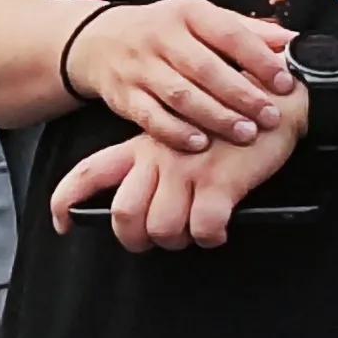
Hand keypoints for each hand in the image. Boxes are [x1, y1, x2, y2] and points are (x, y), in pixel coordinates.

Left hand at [47, 110, 304, 250]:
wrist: (274, 98)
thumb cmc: (229, 121)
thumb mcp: (180, 133)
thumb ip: (157, 162)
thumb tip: (143, 205)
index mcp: (140, 145)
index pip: (88, 172)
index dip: (66, 200)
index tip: (63, 222)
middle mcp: (156, 156)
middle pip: (123, 214)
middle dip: (134, 238)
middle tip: (155, 239)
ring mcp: (187, 168)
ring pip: (161, 227)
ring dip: (178, 239)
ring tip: (194, 230)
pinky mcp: (220, 180)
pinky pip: (203, 228)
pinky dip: (210, 237)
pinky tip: (219, 228)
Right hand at [64, 0, 294, 153]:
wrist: (98, 41)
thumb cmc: (165, 32)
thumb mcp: (201, 19)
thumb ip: (246, 31)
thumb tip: (294, 42)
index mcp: (187, 13)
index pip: (228, 33)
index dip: (259, 59)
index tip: (285, 82)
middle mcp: (160, 36)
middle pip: (205, 68)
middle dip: (241, 94)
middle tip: (270, 116)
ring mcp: (139, 66)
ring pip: (180, 95)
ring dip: (215, 117)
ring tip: (245, 134)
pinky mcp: (124, 95)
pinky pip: (150, 117)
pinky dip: (176, 132)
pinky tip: (200, 144)